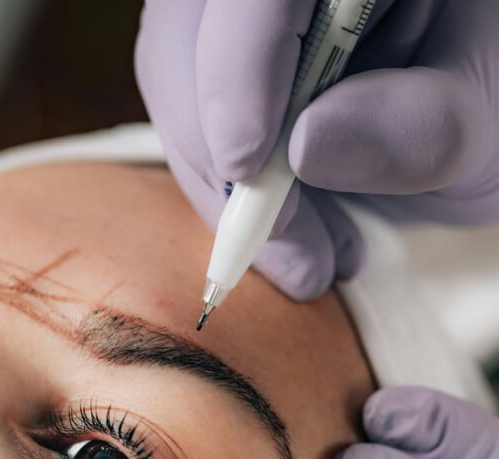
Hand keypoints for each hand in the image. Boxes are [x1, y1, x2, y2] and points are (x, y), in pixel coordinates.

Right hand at [135, 1, 498, 299]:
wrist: (470, 120)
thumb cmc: (490, 109)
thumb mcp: (489, 123)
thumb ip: (420, 128)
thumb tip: (303, 146)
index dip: (237, 70)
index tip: (245, 168)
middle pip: (191, 36)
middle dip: (216, 149)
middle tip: (278, 241)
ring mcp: (247, 20)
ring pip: (174, 77)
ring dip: (217, 182)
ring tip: (299, 253)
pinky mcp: (225, 62)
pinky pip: (185, 113)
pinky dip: (219, 186)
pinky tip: (280, 226)